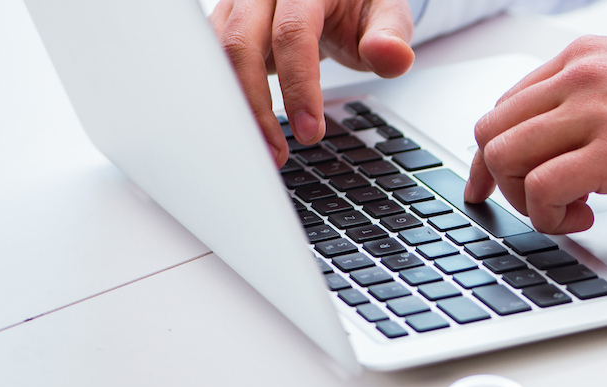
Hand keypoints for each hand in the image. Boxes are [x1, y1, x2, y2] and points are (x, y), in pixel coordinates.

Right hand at [208, 0, 416, 164]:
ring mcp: (238, 7)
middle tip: (276, 152)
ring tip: (260, 148)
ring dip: (236, 107)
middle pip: (241, 43)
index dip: (299, 84)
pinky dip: (227, 99)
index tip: (310, 131)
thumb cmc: (358, 6)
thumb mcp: (385, 15)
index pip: (293, 32)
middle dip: (256, 105)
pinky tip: (244, 130)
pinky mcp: (226, 26)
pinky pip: (213, 63)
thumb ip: (390, 36)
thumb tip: (393, 56)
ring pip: (218, 55)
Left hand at [465, 36, 606, 233]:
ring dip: (523, 201)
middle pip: (492, 131)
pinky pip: (541, 189)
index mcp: (585, 57)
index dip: (492, 154)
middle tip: (533, 207)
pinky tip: (585, 218)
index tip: (494, 185)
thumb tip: (554, 144)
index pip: (505, 105)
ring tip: (568, 212)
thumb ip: (592, 103)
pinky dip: (550, 216)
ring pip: (504, 158)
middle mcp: (582, 75)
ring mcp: (597, 111)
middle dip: (499, 180)